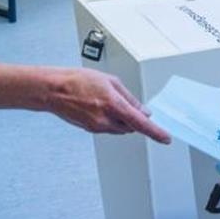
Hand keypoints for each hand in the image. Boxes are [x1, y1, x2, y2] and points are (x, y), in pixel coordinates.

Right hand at [44, 68, 170, 143]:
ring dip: (121, 119)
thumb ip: (129, 98)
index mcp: (113, 105)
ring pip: (120, 129)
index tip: (165, 138)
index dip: (155, 132)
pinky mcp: (90, 130)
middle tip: (124, 103)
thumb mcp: (110, 81)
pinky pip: (108, 128)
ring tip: (106, 100)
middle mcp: (106, 120)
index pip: (140, 123)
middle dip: (133, 118)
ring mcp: (97, 127)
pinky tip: (99, 106)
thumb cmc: (78, 80)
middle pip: (131, 127)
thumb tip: (143, 111)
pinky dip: (110, 120)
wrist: (55, 90)